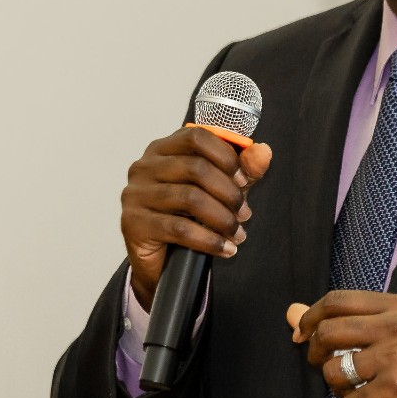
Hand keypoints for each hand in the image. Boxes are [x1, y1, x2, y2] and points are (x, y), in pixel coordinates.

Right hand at [122, 128, 271, 308]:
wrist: (160, 260)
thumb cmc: (188, 217)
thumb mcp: (220, 190)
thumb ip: (242, 170)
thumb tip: (263, 152)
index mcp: (162, 149)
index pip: (197, 137)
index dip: (226, 156)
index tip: (243, 179)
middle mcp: (143, 167)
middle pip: (196, 168)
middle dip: (228, 193)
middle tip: (243, 213)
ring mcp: (134, 194)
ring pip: (190, 198)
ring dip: (222, 219)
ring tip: (237, 233)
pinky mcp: (133, 223)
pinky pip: (180, 229)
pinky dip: (209, 240)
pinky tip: (225, 248)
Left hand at [287, 291, 396, 397]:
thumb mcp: (395, 332)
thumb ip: (346, 320)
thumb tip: (291, 312)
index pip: (337, 300)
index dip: (311, 317)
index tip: (301, 334)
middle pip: (328, 332)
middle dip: (315, 353)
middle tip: (323, 365)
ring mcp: (396, 359)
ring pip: (334, 371)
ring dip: (338, 386)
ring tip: (357, 389)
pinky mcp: (394, 391)